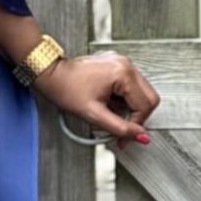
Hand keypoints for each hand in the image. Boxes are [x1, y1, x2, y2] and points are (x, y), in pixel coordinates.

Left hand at [32, 51, 160, 149]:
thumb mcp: (94, 114)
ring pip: (141, 92)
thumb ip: (120, 128)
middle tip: (123, 129)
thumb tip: (141, 137)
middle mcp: (125, 63)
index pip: (145, 105)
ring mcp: (121, 61)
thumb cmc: (66, 89)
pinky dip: (124, 98)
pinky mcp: (115, 63)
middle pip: (148, 97)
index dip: (136, 125)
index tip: (125, 138)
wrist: (51, 75)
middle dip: (137, 116)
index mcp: (123, 73)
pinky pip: (131, 85)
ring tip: (111, 114)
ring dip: (130, 108)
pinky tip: (110, 103)